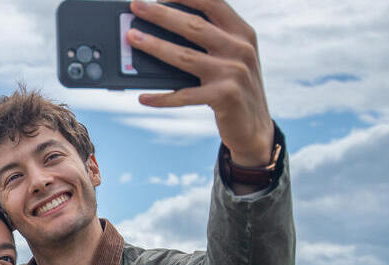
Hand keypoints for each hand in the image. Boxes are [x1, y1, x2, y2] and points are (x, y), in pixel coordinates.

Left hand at [127, 0, 273, 166]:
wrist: (255, 128)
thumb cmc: (234, 88)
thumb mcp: (231, 58)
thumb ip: (210, 42)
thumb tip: (162, 31)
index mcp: (243, 33)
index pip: (213, 4)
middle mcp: (241, 48)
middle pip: (193, 26)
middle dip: (161, 14)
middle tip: (136, 6)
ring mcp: (234, 72)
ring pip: (185, 56)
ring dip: (154, 46)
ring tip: (132, 38)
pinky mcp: (225, 96)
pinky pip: (185, 95)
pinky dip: (162, 97)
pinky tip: (143, 97)